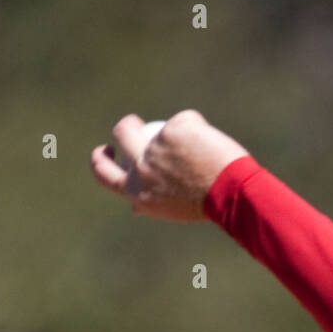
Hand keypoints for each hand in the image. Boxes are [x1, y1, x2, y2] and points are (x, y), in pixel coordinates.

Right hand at [89, 110, 249, 221]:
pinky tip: (213, 148)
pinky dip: (200, 132)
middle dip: (125, 126)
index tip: (107, 150)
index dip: (100, 158)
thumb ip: (149, 202)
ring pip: (163, 127)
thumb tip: (133, 207)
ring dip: (179, 132)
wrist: (231, 194)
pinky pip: (186, 122)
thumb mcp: (169, 209)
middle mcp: (141, 168)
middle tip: (138, 126)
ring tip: (201, 147)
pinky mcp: (174, 129)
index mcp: (136, 191)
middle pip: (122, 134)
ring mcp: (156, 146)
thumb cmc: (205, 206)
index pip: (103, 172)